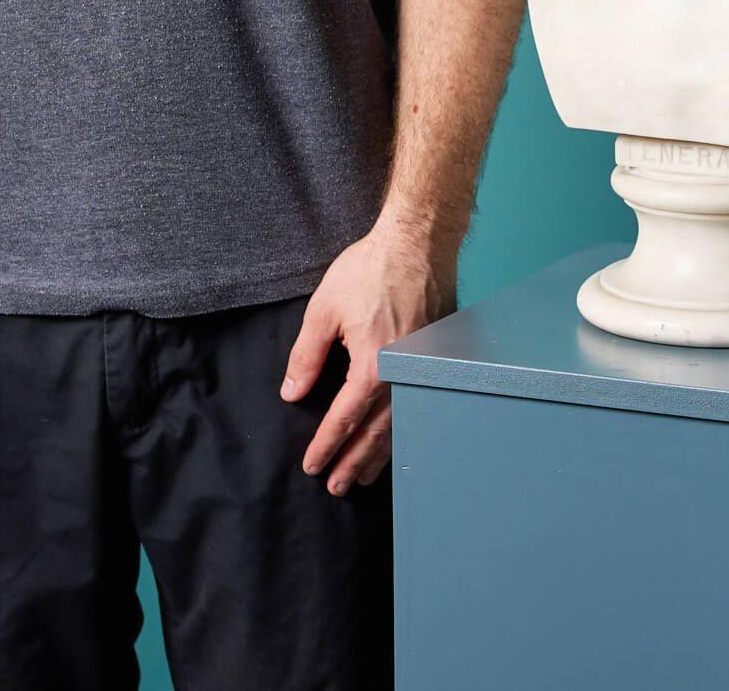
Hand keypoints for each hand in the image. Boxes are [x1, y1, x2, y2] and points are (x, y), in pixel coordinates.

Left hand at [280, 221, 456, 494]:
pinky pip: (418, 407)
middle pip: (376, 434)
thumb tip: (292, 391)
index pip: (345, 419)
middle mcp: (402, 376)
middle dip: (353, 462)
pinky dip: (403, 431)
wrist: (418, 242)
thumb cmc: (372, 269)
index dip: (326, 445)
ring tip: (362, 475)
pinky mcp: (435, 361)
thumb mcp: (325, 308)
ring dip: (379, 455)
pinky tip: (395, 440)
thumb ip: (307, 355)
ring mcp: (423, 370)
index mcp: (373, 365)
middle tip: (336, 486)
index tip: (312, 465)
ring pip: (401, 426)